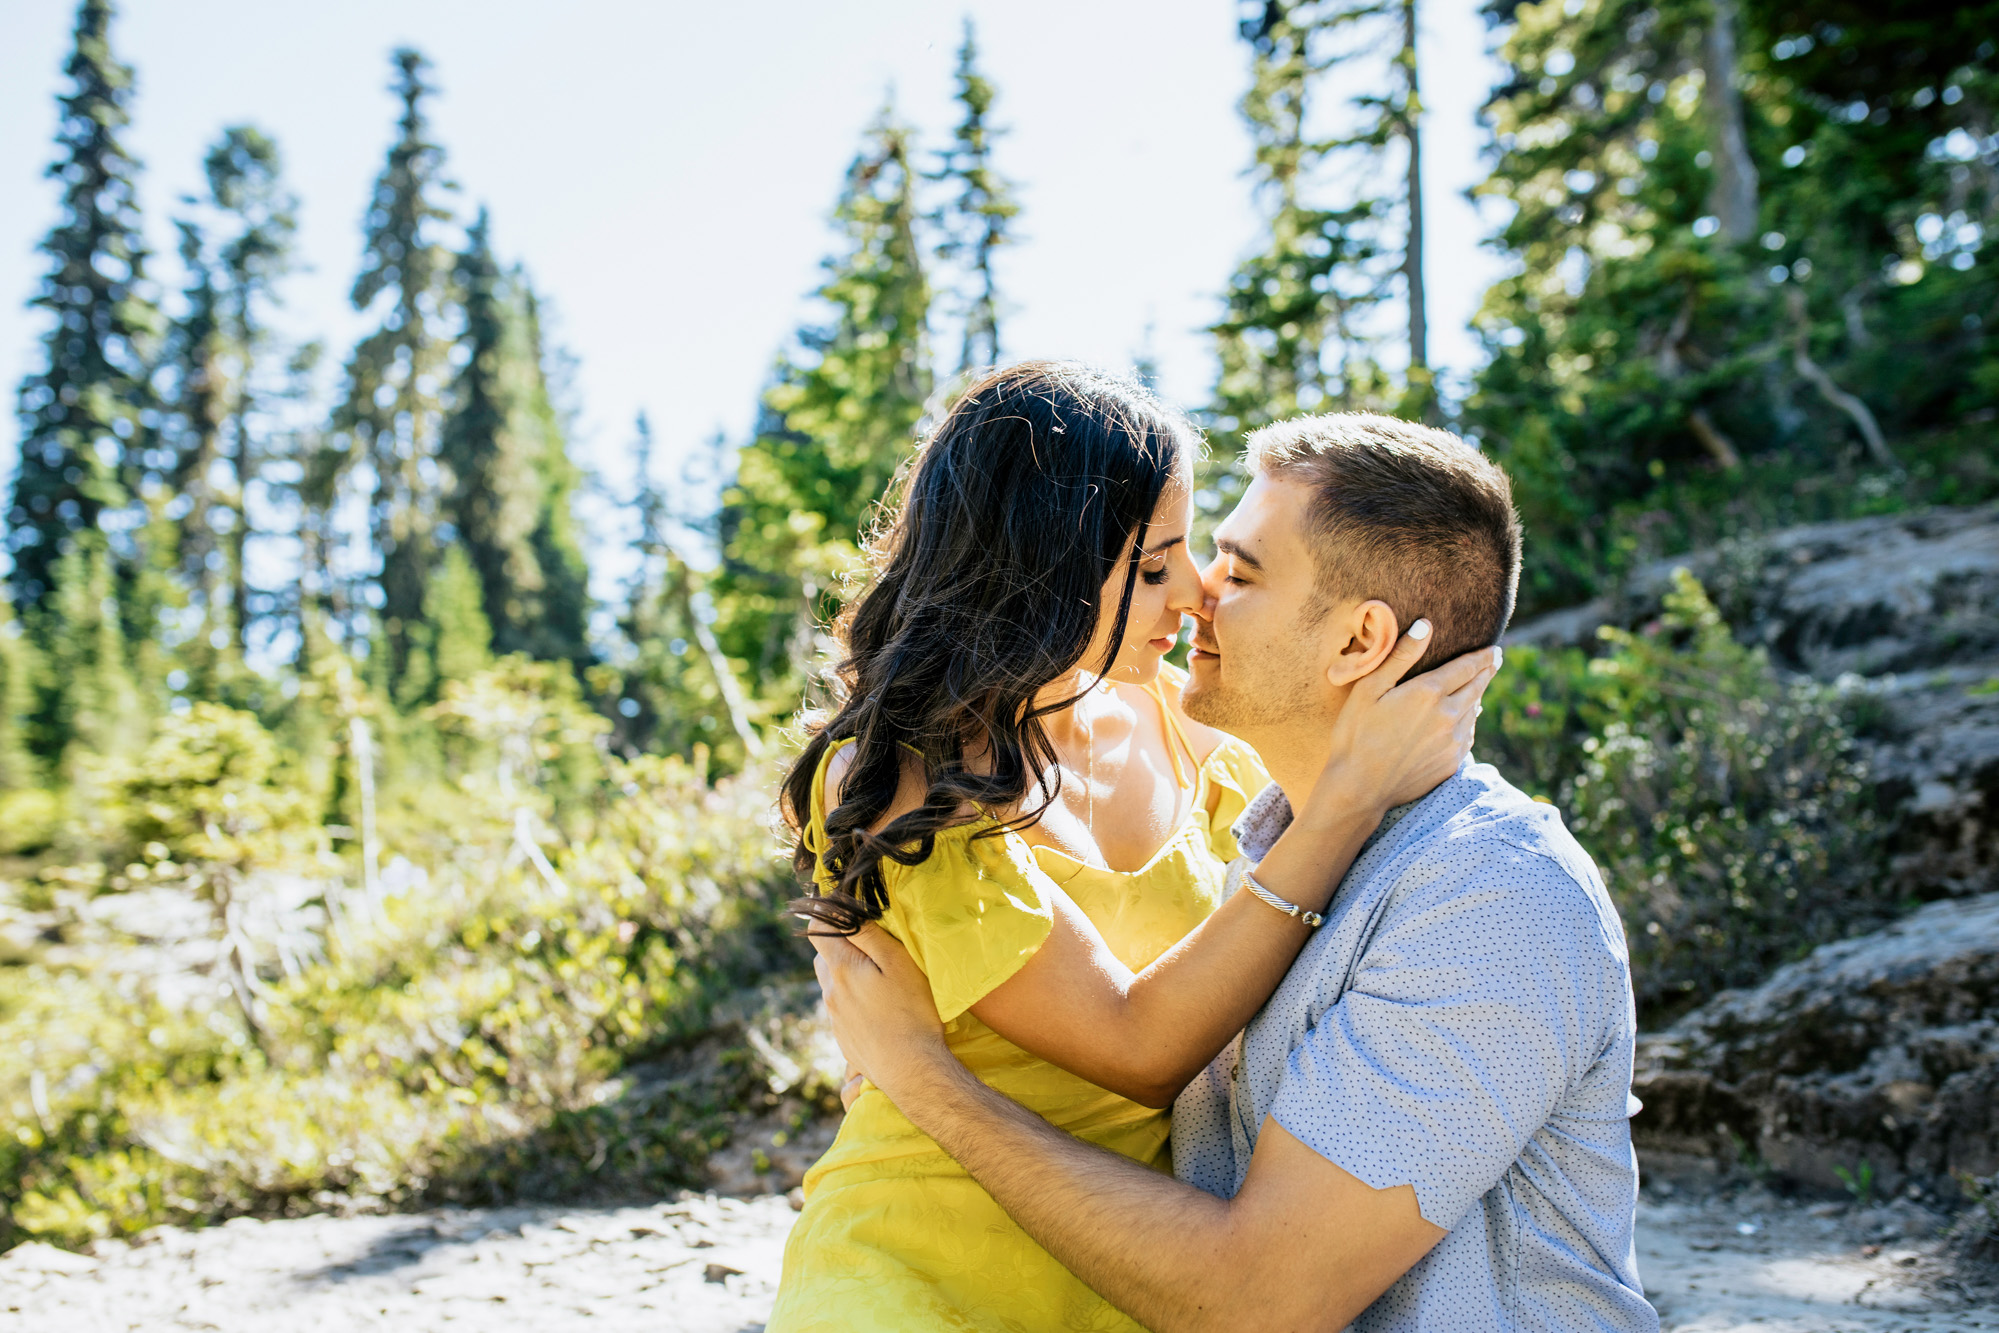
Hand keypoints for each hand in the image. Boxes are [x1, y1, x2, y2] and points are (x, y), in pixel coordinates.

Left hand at [808, 923, 951, 1103]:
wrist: (911, 1071)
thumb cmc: (911, 1012)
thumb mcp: (898, 963)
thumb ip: (868, 935)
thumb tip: (842, 911)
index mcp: (840, 969)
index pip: (815, 930)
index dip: (829, 918)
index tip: (849, 916)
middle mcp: (830, 993)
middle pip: (824, 958)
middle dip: (842, 949)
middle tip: (874, 953)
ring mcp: (835, 1019)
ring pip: (833, 985)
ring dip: (848, 978)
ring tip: (880, 985)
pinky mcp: (844, 1039)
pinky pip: (843, 1011)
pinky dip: (855, 1003)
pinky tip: (881, 1012)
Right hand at [1311, 622, 1499, 816]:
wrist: (1359, 787)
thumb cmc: (1356, 733)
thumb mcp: (1369, 689)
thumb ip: (1400, 656)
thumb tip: (1426, 626)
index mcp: (1429, 692)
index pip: (1467, 667)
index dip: (1482, 656)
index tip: (1493, 649)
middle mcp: (1448, 715)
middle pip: (1477, 687)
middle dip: (1487, 672)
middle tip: (1495, 660)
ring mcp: (1453, 741)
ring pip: (1474, 712)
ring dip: (1478, 697)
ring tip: (1478, 687)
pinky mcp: (1452, 762)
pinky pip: (1468, 735)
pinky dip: (1470, 722)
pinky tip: (1465, 719)